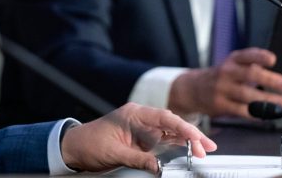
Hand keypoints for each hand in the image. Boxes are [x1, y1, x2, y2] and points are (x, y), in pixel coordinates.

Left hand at [60, 103, 216, 172]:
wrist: (74, 147)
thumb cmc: (89, 143)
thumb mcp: (114, 153)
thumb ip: (139, 158)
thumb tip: (159, 166)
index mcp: (133, 114)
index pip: (163, 117)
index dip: (182, 127)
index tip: (196, 137)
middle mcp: (140, 118)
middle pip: (171, 124)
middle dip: (190, 135)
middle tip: (206, 148)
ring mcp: (142, 128)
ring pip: (170, 132)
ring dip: (187, 141)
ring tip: (203, 151)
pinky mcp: (142, 139)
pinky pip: (163, 140)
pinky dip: (177, 146)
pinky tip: (188, 151)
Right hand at [168, 47, 281, 117]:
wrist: (192, 89)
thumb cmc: (220, 77)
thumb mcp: (232, 65)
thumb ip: (251, 66)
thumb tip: (276, 78)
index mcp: (232, 60)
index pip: (246, 55)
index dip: (259, 57)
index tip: (272, 60)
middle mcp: (226, 72)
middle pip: (249, 74)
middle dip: (269, 79)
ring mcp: (221, 89)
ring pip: (246, 94)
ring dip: (267, 100)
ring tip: (281, 103)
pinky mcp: (219, 104)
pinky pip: (240, 110)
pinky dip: (255, 113)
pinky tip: (264, 114)